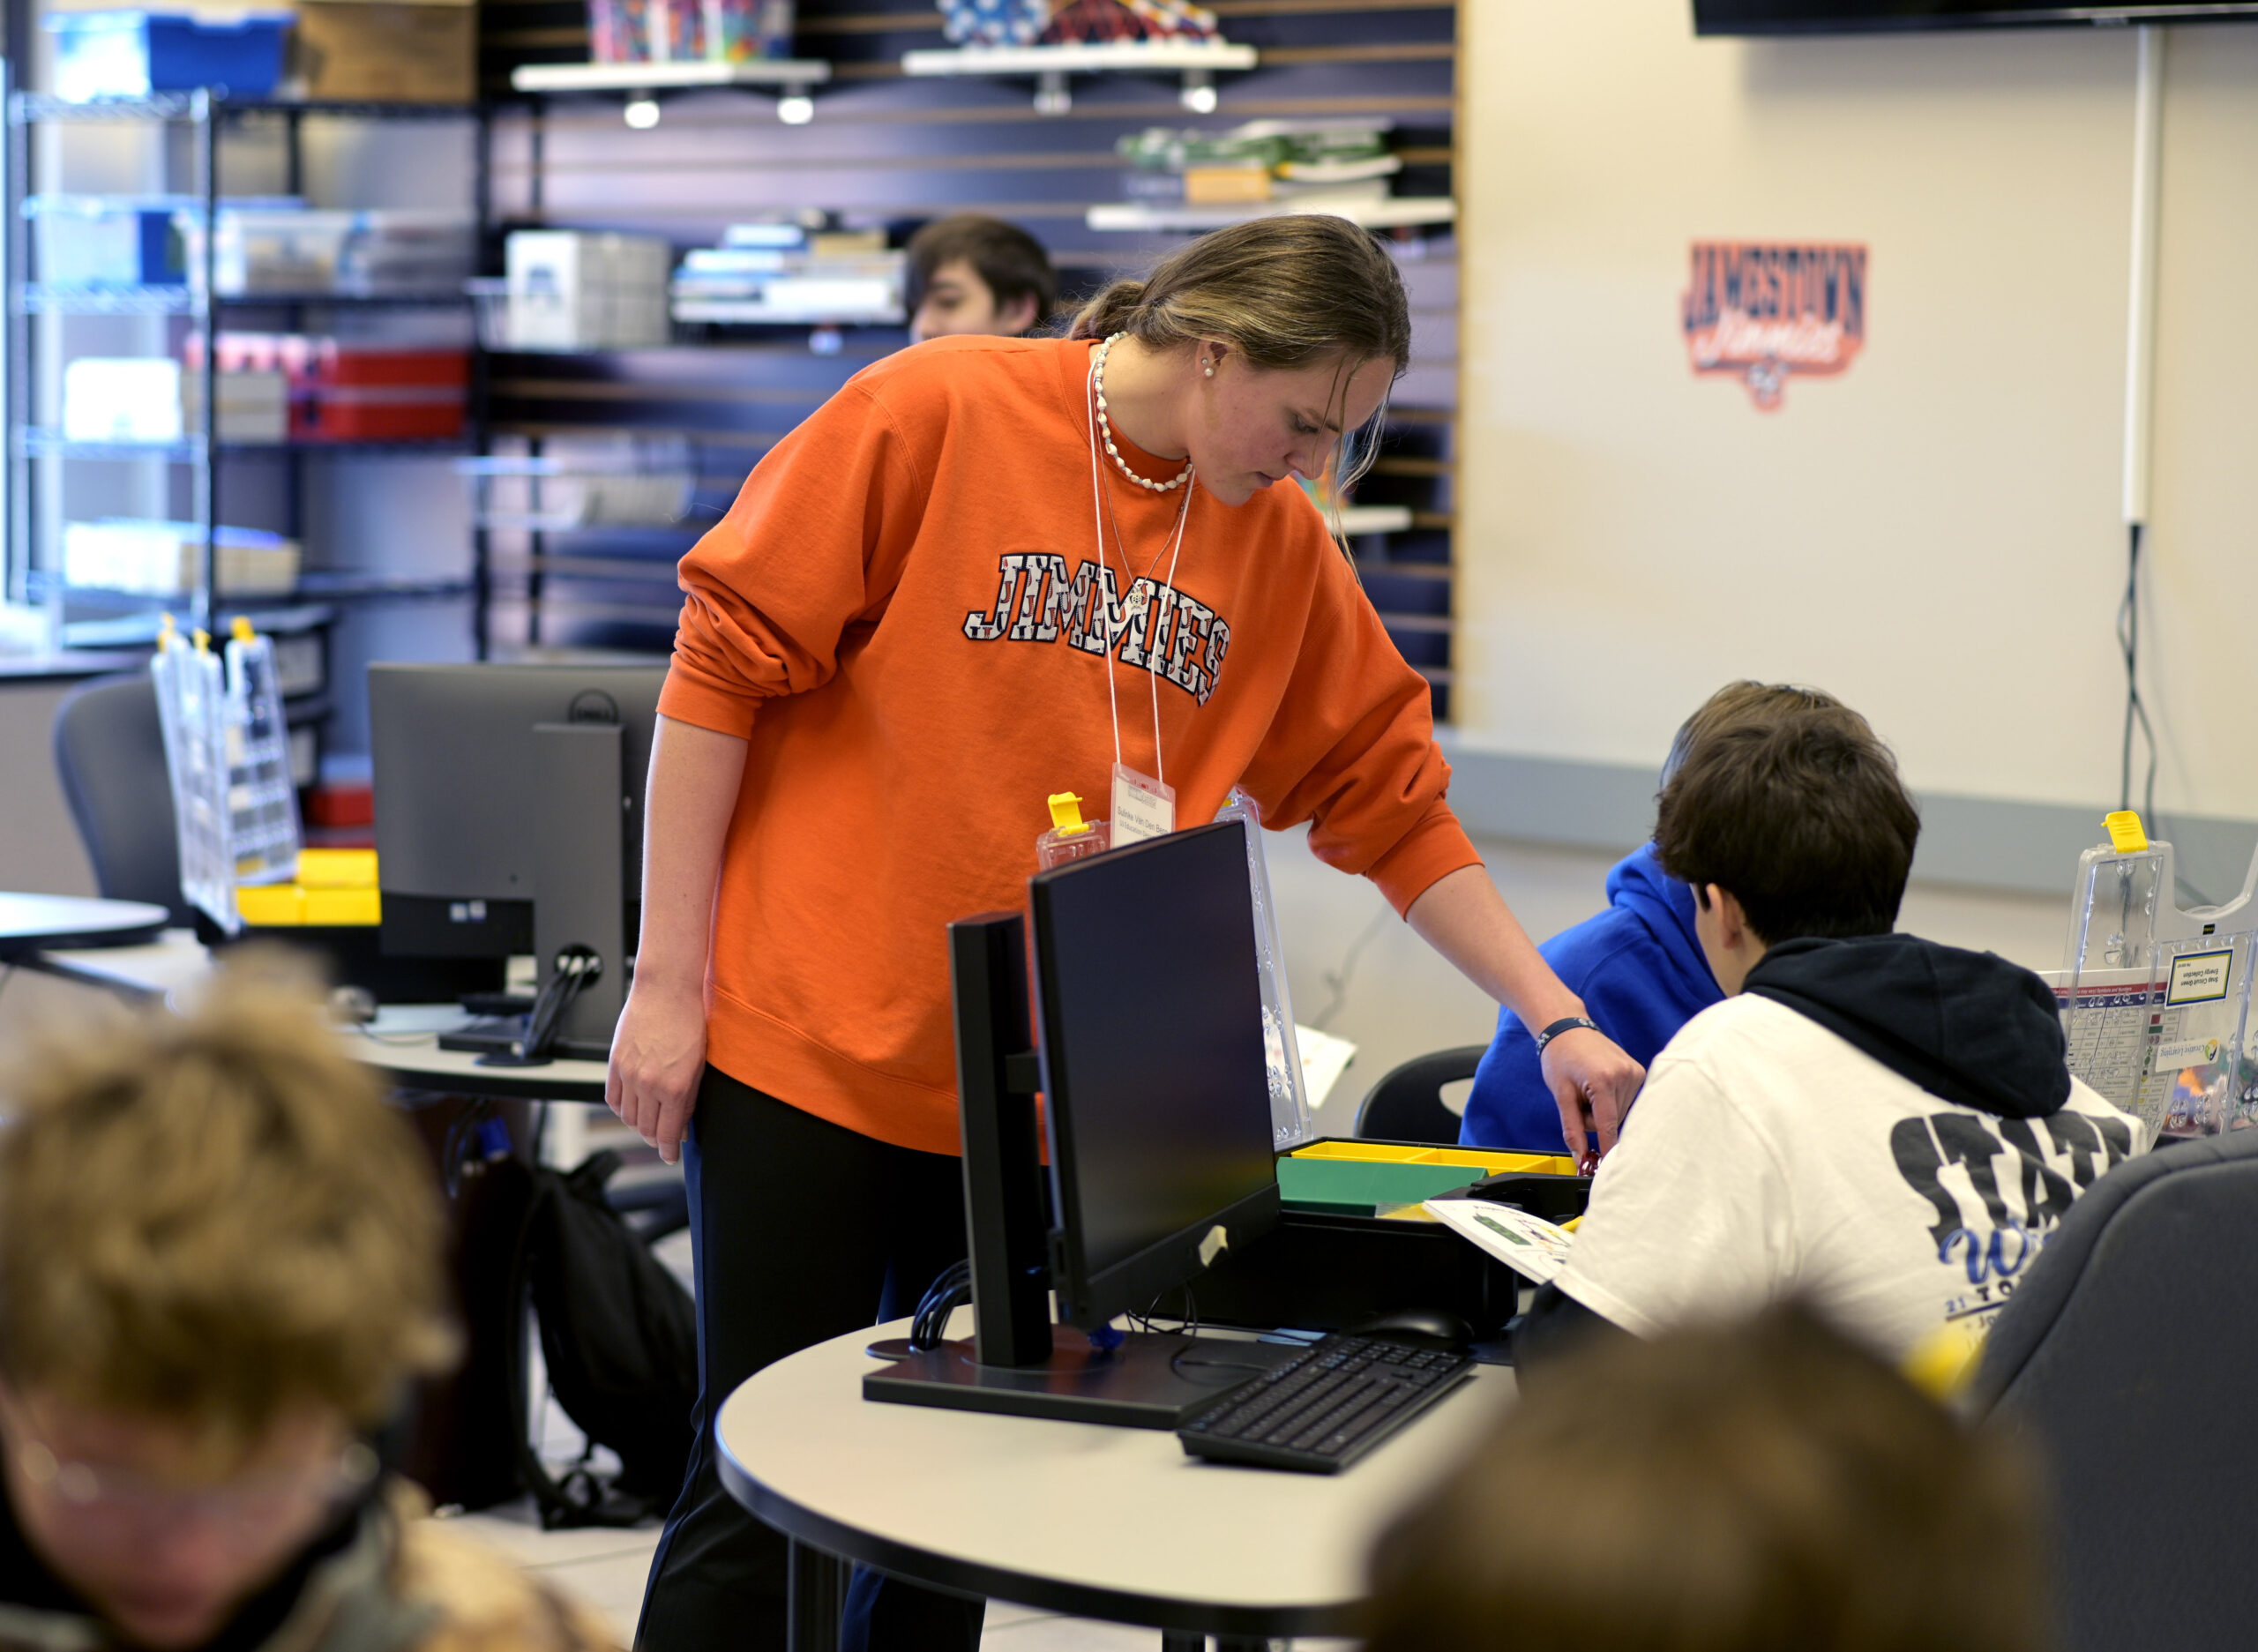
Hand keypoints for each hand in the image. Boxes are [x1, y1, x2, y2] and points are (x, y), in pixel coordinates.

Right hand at [606, 979, 706, 1165]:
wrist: (666, 991)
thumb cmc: (689, 1023)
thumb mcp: (699, 1065)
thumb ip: (689, 1099)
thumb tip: (681, 1126)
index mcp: (675, 1087)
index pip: (666, 1133)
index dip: (667, 1150)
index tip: (670, 1156)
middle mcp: (649, 1084)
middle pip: (646, 1128)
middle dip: (655, 1139)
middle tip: (663, 1140)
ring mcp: (629, 1074)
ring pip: (628, 1117)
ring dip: (639, 1125)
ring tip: (650, 1123)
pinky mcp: (615, 1064)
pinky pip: (613, 1099)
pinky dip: (622, 1109)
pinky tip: (632, 1108)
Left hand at [1541, 1026, 1645, 1166]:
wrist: (1567, 1028)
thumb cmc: (1560, 1057)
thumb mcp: (1561, 1094)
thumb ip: (1572, 1128)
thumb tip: (1579, 1156)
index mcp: (1604, 1081)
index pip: (1609, 1126)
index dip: (1608, 1149)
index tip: (1611, 1169)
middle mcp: (1625, 1075)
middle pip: (1613, 1121)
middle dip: (1595, 1119)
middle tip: (1579, 1098)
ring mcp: (1635, 1073)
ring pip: (1620, 1113)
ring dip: (1603, 1110)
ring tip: (1588, 1087)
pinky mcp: (1639, 1072)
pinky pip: (1627, 1101)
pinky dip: (1612, 1101)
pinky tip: (1600, 1085)